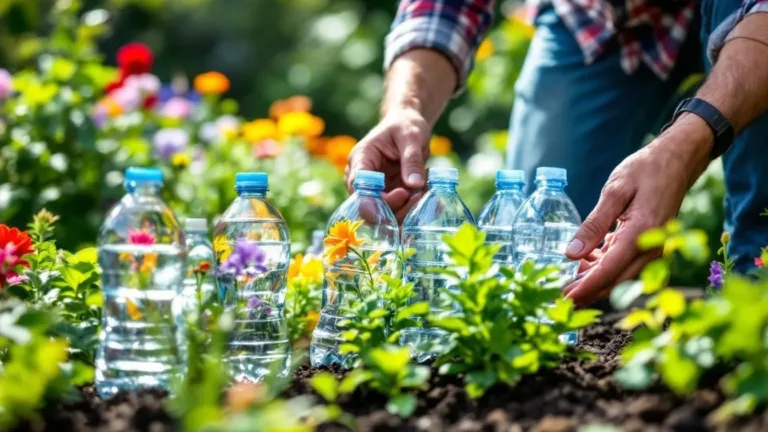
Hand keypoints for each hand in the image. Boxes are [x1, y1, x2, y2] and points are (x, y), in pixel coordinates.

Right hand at [345, 107, 430, 221]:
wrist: (409, 126)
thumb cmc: (405, 125)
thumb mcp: (411, 136)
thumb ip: (412, 159)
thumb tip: (414, 184)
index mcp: (360, 159)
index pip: (359, 187)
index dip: (375, 199)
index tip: (402, 194)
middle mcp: (362, 179)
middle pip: (370, 206)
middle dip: (397, 207)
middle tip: (420, 194)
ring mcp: (374, 189)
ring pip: (385, 213)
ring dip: (407, 208)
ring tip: (426, 189)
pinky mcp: (388, 196)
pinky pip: (397, 209)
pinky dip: (412, 206)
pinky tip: (426, 192)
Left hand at [563, 114, 713, 306]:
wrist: (677, 161)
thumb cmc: (645, 170)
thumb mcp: (614, 191)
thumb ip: (593, 223)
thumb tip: (571, 253)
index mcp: (641, 233)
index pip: (608, 271)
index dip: (585, 288)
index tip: (564, 299)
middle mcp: (652, 248)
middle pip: (616, 281)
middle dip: (588, 293)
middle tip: (561, 298)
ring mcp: (655, 249)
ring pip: (622, 277)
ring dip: (596, 282)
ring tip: (569, 282)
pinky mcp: (652, 247)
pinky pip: (628, 266)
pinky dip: (606, 269)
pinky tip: (587, 264)